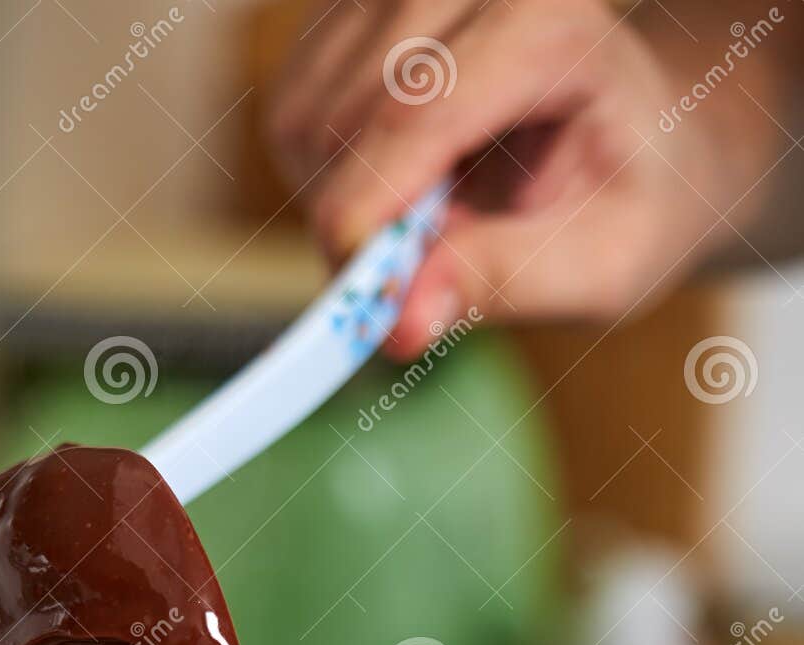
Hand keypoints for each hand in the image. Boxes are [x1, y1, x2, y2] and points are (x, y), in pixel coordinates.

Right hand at [268, 0, 784, 348]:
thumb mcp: (605, 266)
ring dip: (331, 200)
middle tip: (402, 289)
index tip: (359, 303)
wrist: (643, 138)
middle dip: (354, 220)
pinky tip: (389, 195)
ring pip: (304, 109)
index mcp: (553, 23)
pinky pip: (292, 106)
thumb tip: (400, 322)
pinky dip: (319, 175)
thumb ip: (507, 284)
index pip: (419, 108)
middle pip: (348, 111)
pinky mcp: (358, 12)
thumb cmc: (635, 201)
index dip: (370, 214)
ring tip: (411, 237)